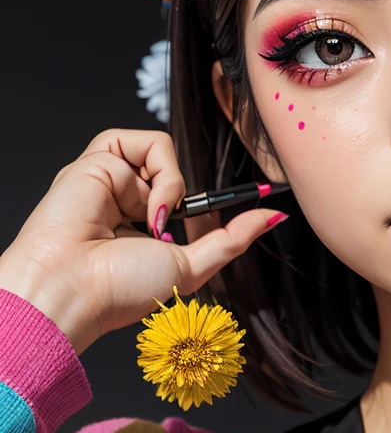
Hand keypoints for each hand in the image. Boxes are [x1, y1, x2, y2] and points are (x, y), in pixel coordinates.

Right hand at [0, 129, 285, 352]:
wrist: (73, 287)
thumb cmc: (121, 289)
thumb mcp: (192, 266)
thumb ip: (233, 238)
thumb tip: (275, 215)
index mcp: (142, 229)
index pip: (185, 201)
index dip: (209, 203)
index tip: (258, 198)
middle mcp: (125, 201)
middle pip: (175, 175)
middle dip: (184, 200)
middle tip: (172, 232)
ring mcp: (111, 178)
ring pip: (164, 154)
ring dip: (171, 186)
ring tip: (155, 222)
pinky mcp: (97, 158)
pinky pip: (149, 143)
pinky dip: (160, 172)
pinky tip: (145, 206)